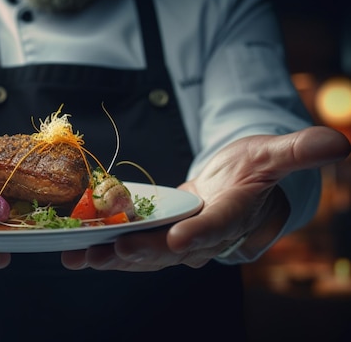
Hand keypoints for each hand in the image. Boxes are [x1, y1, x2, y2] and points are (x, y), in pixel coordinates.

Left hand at [61, 126, 350, 270]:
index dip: (201, 233)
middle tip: (113, 251)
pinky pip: (133, 250)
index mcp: (236, 212)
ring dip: (116, 257)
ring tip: (83, 257)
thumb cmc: (254, 168)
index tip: (177, 241)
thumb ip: (298, 151)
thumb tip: (340, 143)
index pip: (222, 225)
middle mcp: (207, 234)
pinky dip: (106, 253)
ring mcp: (181, 241)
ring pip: (148, 255)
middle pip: (174, 247)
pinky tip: (76, 254)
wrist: (236, 187)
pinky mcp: (159, 240)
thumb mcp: (274, 152)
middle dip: (143, 251)